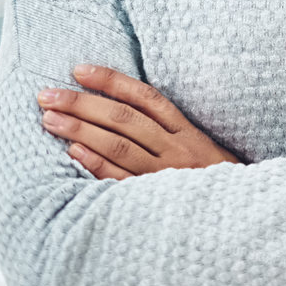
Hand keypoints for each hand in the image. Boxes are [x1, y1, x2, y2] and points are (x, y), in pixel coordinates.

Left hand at [35, 65, 243, 180]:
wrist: (237, 215)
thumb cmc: (208, 178)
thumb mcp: (197, 147)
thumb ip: (165, 128)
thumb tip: (118, 105)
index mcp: (187, 131)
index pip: (146, 97)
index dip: (112, 81)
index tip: (78, 70)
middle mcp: (177, 149)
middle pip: (125, 119)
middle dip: (83, 104)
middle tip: (48, 95)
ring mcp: (164, 174)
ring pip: (119, 146)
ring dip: (81, 130)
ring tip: (49, 119)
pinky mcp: (153, 199)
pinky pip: (120, 179)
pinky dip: (96, 164)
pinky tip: (72, 152)